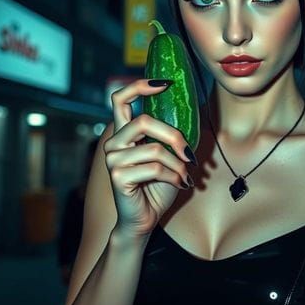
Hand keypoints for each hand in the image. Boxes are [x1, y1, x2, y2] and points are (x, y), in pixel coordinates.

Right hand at [105, 78, 193, 240]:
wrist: (143, 220)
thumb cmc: (156, 187)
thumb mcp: (167, 156)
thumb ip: (168, 137)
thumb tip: (191, 113)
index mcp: (123, 133)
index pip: (119, 99)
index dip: (139, 86)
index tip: (164, 84)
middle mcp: (114, 142)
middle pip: (144, 121)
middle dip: (173, 135)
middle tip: (189, 152)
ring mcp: (113, 159)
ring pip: (155, 149)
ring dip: (178, 164)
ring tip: (186, 175)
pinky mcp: (118, 176)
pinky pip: (155, 168)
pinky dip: (174, 176)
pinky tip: (180, 183)